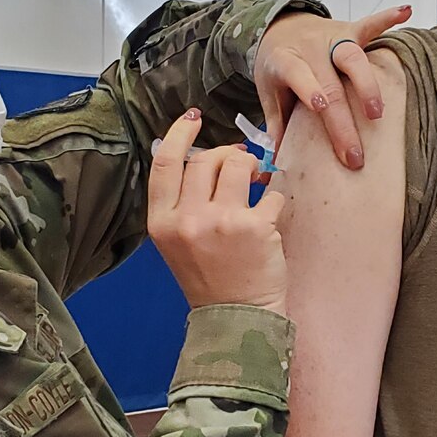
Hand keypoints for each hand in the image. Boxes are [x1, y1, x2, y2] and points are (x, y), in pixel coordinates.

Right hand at [148, 111, 286, 313]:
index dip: (179, 134)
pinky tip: (270, 213)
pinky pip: (269, 193)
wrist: (236, 318)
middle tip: (239, 163)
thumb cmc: (209, 278)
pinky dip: (274, 198)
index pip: (166, 163)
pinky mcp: (255, 227)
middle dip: (226, 154)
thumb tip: (206, 158)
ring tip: (256, 180)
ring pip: (237, 165)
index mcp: (162, 222)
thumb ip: (183, 203)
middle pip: (205, 160)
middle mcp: (188, 219)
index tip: (193, 118)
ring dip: (251, 166)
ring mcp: (221, 222)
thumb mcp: (178, 242)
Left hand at [255, 6, 411, 172]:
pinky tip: (405, 12)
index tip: (322, 109)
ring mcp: (332, 38)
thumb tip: (280, 159)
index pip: (298, 76)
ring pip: (352, 56)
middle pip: (330, 82)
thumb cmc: (278, 66)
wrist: (280, 27)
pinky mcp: (349, 30)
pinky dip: (387, 18)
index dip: (310, 90)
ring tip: (377, 114)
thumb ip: (276, 122)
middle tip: (355, 154)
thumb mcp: (269, 92)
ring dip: (367, 85)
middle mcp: (310, 49)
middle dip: (343, 119)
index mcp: (285, 61)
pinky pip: (369, 24)